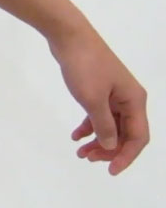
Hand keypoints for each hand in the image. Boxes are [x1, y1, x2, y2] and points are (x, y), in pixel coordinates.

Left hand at [48, 28, 149, 175]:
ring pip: (111, 125)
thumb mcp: (93, 100)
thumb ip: (103, 125)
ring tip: (80, 153)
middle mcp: (129, 99)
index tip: (110, 170)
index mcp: (134, 101)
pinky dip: (89, 126)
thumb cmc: (85, 67)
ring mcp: (114, 94)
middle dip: (109, 150)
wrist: (69, 37)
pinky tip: (75, 137)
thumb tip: (112, 145)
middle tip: (88, 159)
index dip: (127, 156)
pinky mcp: (99, 89)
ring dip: (98, 140)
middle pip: (126, 133)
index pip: (139, 136)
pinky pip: (99, 115)